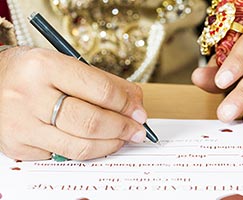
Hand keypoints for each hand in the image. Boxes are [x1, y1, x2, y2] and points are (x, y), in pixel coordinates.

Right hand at [0, 47, 146, 160]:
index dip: (127, 105)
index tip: (139, 113)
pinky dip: (85, 150)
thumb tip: (135, 104)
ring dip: (109, 144)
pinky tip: (92, 141)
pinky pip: (63, 155)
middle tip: (137, 130)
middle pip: (91, 122)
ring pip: (79, 146)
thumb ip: (105, 83)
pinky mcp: (18, 147)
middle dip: (122, 129)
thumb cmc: (34, 72)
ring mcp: (21, 125)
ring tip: (121, 138)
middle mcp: (29, 96)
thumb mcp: (67, 64)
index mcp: (45, 67)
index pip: (100, 91)